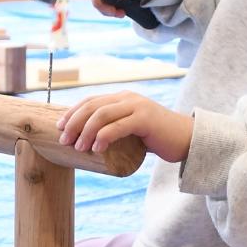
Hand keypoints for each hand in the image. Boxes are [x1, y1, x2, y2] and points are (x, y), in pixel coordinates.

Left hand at [58, 93, 193, 163]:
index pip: (90, 101)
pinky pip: (118, 126)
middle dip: (74, 122)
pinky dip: (103, 136)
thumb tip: (88, 143)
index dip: (72, 112)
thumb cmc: (156, 138)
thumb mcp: (132, 129)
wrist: (187, 139)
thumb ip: (116, 128)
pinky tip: (96, 147)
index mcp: (122, 98)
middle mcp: (128, 98)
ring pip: (102, 115)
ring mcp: (137, 106)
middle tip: (63, 140)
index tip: (59, 127)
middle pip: (92, 106)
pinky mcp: (145, 119)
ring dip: (85, 131)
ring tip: (77, 147)